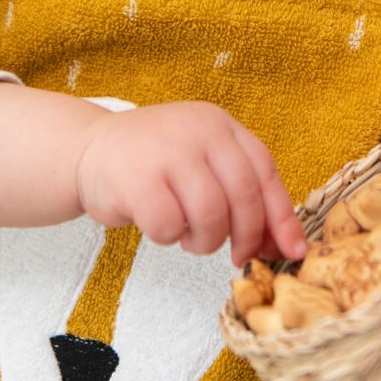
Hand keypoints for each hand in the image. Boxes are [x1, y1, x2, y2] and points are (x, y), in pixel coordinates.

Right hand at [75, 101, 307, 268]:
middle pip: (244, 196)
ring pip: (211, 215)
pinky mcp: (137, 178)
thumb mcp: (203, 166)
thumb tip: (286, 245)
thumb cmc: (153, 166)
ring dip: (204, 241)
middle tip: (237, 255)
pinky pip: (170, 226)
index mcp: (220, 125)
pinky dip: (167, 238)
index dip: (282, 215)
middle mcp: (197, 130)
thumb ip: (241, 196)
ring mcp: (167, 151)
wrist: (87, 150)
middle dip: (246, 236)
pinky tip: (157, 225)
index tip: (292, 250)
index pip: (265, 170)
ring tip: (188, 236)